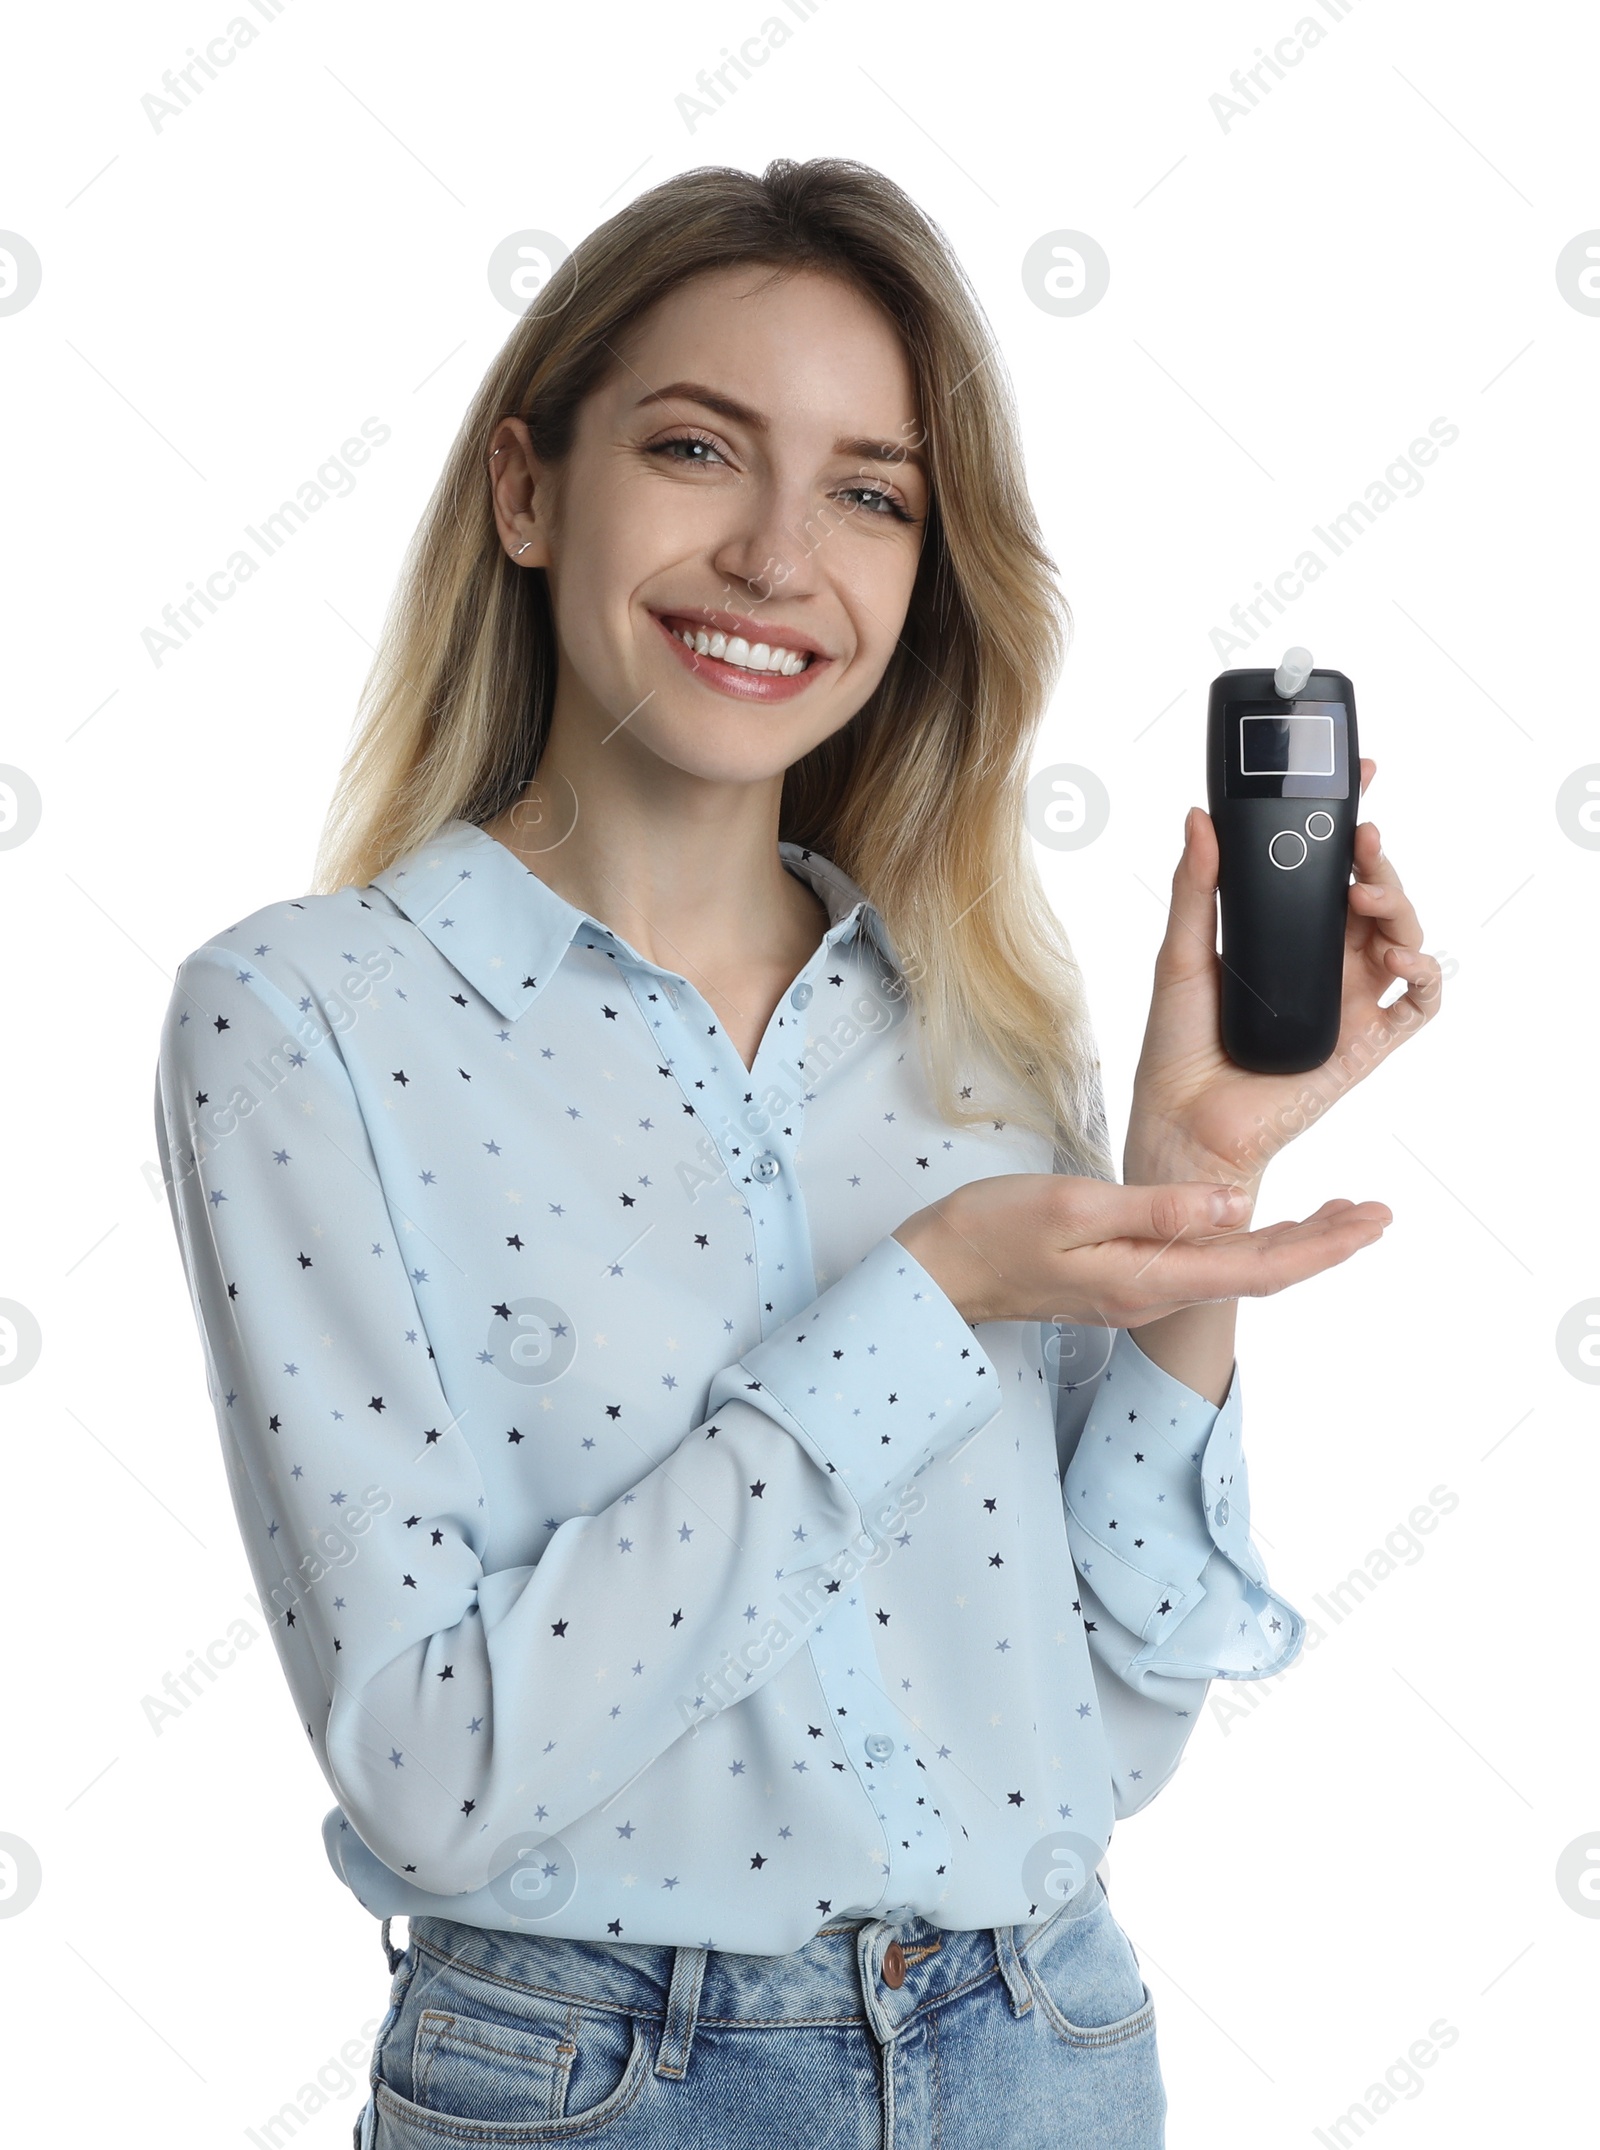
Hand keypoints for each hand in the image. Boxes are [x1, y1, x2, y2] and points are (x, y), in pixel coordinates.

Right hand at [892, 1173, 1389, 1328]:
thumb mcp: (1074, 1204)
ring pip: (1238, 1270)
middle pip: (1260, 1273)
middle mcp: (1154, 1293)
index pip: (1259, 1265)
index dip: (1323, 1245)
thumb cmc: (991, 1232)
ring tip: (1341, 1215)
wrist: (938, 1271)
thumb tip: (1238, 1203)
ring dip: (1294, 1243)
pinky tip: (1261, 1224)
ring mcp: (1139, 1288)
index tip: (1371, 1221)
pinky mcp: (1124, 1277)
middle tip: (1379, 1214)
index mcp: (1149, 1277)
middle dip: (1326, 1245)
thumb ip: (1158, 1207)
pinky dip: (1250, 1242)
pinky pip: (1206, 1265)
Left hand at [1124, 760, 1443, 1188]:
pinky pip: (1418, 1004)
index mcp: (1284, 936)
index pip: (1328, 871)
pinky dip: (1425, 974)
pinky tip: (1402, 958)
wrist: (1182, 1120)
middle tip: (1362, 840)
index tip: (1362, 779)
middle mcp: (1324, 963)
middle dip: (1377, 861)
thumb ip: (1196, 886)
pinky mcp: (1365, 1043)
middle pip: (1374, 896)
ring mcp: (1349, 1001)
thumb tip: (1200, 818)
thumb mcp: (1180, 953)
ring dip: (1400, 906)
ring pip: (1403, 938)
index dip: (1351, 827)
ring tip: (1369, 896)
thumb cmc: (1178, 1045)